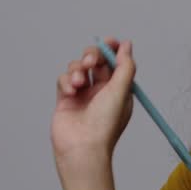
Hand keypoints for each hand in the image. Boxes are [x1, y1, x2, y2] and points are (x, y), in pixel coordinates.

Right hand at [51, 39, 135, 169]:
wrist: (82, 147)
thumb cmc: (104, 124)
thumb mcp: (122, 91)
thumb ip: (125, 66)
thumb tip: (126, 45)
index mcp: (118, 89)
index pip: (116, 62)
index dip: (112, 49)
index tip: (109, 41)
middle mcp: (101, 91)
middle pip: (96, 61)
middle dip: (92, 55)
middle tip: (91, 62)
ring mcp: (83, 95)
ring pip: (77, 68)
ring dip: (77, 70)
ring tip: (79, 83)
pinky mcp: (65, 99)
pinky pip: (64, 80)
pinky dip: (66, 82)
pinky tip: (71, 92)